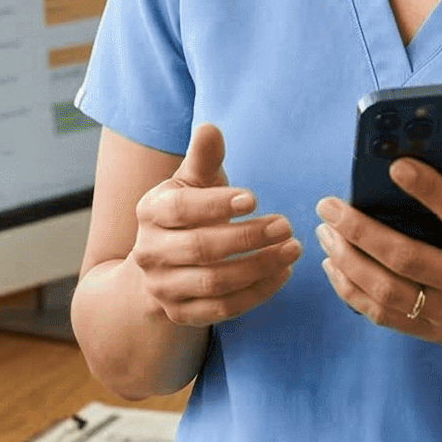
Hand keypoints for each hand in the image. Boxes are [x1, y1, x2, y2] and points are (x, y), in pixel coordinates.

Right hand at [128, 123, 300, 328]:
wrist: (159, 267)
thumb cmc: (187, 214)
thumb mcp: (191, 183)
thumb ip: (203, 158)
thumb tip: (210, 128)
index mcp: (149, 212)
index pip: (180, 209)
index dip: (216, 204)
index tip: (254, 198)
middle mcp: (149, 252)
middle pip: (201, 248)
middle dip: (248, 237)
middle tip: (286, 225)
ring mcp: (163, 288)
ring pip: (215, 282)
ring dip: (259, 267)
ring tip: (292, 249)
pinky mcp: (181, 314)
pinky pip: (223, 309)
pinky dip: (256, 293)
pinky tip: (282, 274)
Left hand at [315, 141, 441, 367]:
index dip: (428, 189)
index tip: (395, 165)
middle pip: (406, 258)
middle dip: (360, 229)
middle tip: (329, 205)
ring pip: (387, 292)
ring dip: (348, 261)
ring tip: (326, 233)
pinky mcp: (435, 332)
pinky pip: (384, 316)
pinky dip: (352, 292)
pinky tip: (335, 266)